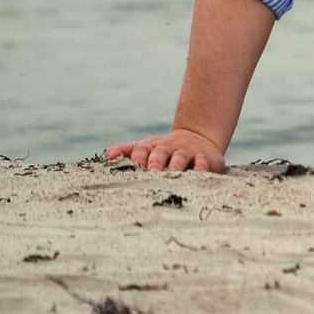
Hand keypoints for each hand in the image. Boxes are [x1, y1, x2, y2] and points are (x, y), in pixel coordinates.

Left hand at [104, 129, 226, 172]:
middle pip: (160, 153)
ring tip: (172, 173)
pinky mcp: (205, 159)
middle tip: (152, 173)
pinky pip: (203, 163)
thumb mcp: (146, 147)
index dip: (137, 158)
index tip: (134, 168)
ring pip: (180, 158)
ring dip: (176, 165)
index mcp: (152, 147)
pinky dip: (200, 167)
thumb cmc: (164, 150)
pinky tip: (197, 173)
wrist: (198, 139)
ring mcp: (188, 152)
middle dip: (156, 162)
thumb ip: (127, 151)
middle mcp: (170, 148)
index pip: (141, 150)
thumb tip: (108, 155)